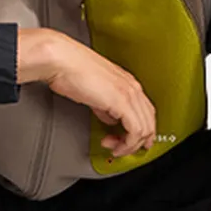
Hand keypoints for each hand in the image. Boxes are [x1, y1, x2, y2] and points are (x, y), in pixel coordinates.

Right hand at [17, 27, 155, 157]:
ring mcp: (129, 93)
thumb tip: (109, 118)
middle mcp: (132, 87)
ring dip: (130, 145)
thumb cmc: (69, 70)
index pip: (146, 111)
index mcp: (127, 82)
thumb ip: (105, 107)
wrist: (61, 60)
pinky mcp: (122, 101)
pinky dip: (127, 144)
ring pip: (145, 129)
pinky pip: (135, 130)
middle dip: (138, 142)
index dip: (143, 131)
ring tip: (114, 148)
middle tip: (123, 149)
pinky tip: (114, 145)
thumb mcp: (93, 92)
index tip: (132, 142)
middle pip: (150, 122)